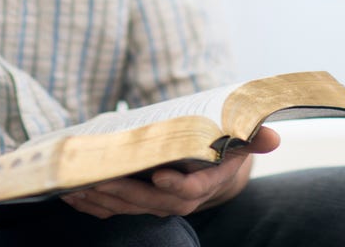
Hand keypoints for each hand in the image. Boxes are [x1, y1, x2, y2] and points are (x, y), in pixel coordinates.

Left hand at [61, 126, 279, 218]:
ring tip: (75, 186)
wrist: (213, 165)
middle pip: (149, 201)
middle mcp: (179, 197)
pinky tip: (71, 194)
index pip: (190, 190)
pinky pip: (114, 208)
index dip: (176, 185)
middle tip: (98, 178)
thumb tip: (273, 137)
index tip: (159, 175)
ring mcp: (157, 202)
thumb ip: (254, 137)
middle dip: (122, 192)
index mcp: (205, 183)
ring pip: (126, 207)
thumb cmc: (225, 146)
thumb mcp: (242, 139)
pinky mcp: (139, 200)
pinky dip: (92, 204)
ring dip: (100, 199)